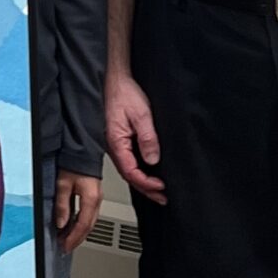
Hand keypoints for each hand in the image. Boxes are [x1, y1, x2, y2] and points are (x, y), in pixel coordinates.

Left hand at [53, 170, 102, 251]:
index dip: (74, 238)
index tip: (65, 246)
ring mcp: (97, 198)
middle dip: (77, 239)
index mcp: (91, 198)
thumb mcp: (63, 184)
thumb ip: (62, 205)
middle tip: (66, 247)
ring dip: (79, 232)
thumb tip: (61, 223)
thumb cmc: (73, 162)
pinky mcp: (94, 196)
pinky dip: (81, 223)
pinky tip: (73, 225)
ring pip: (90, 222)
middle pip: (88, 226)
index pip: (83, 225)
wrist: (83, 149)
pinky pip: (89, 215)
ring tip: (67, 239)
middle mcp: (96, 200)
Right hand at [104, 72, 165, 203]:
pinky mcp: (119, 139)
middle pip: (130, 176)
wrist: (114, 79)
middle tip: (163, 198)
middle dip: (147, 189)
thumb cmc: (123, 92)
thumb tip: (153, 159)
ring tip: (158, 191)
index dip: (147, 183)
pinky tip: (148, 173)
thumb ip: (147, 138)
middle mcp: (114, 147)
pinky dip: (139, 171)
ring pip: (129, 170)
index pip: (131, 172)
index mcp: (116, 143)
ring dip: (143, 182)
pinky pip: (129, 160)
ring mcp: (116, 144)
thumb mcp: (141, 114)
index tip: (162, 187)